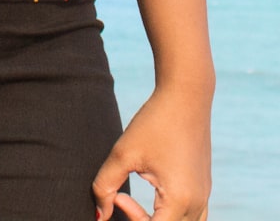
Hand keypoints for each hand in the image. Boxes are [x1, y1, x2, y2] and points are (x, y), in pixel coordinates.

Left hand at [93, 84, 211, 220]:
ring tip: (138, 204)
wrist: (186, 95)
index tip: (117, 196)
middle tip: (122, 200)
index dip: (131, 218)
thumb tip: (99, 215)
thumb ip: (105, 186)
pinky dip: (173, 219)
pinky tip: (155, 202)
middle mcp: (197, 203)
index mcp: (179, 199)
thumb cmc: (154, 122)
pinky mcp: (204, 188)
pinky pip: (192, 219)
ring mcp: (204, 197)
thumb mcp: (123, 152)